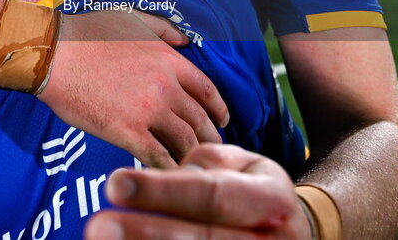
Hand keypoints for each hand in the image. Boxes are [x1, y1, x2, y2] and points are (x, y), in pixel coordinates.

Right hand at [38, 10, 228, 168]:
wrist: (55, 53)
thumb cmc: (88, 32)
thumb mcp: (133, 18)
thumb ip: (164, 29)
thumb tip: (186, 40)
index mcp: (169, 60)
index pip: (207, 90)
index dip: (218, 109)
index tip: (222, 121)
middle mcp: (166, 86)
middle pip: (200, 120)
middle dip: (211, 138)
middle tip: (213, 151)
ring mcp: (148, 111)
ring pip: (185, 142)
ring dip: (193, 156)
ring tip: (195, 167)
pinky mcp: (127, 132)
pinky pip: (159, 157)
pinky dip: (169, 169)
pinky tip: (170, 176)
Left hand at [84, 144, 312, 238]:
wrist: (299, 234)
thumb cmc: (254, 194)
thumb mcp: (244, 166)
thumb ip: (205, 165)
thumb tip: (166, 176)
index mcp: (271, 199)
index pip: (212, 194)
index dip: (163, 192)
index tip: (115, 184)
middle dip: (147, 234)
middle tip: (98, 226)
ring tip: (103, 239)